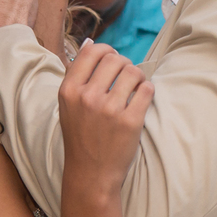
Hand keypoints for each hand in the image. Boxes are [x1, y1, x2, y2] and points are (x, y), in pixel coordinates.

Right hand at [58, 40, 153, 192]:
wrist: (91, 173)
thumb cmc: (81, 136)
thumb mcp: (68, 105)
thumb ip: (77, 75)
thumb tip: (89, 42)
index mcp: (69, 90)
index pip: (92, 51)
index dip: (107, 51)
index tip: (112, 60)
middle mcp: (87, 97)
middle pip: (115, 59)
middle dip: (125, 64)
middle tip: (126, 77)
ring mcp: (109, 109)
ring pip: (134, 72)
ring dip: (138, 77)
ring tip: (135, 89)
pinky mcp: (130, 121)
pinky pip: (147, 90)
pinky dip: (148, 91)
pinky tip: (141, 99)